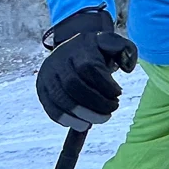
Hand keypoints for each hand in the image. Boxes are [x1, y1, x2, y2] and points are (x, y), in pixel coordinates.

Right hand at [36, 8, 138, 129]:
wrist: (70, 49)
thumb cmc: (96, 51)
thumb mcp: (112, 43)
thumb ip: (126, 50)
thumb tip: (127, 69)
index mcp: (78, 48)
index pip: (88, 68)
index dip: (105, 85)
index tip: (118, 93)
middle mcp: (58, 61)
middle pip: (73, 85)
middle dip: (96, 103)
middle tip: (111, 110)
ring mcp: (47, 76)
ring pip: (61, 100)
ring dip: (84, 115)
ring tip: (101, 119)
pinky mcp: (41, 90)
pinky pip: (51, 109)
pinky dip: (68, 120)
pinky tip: (84, 124)